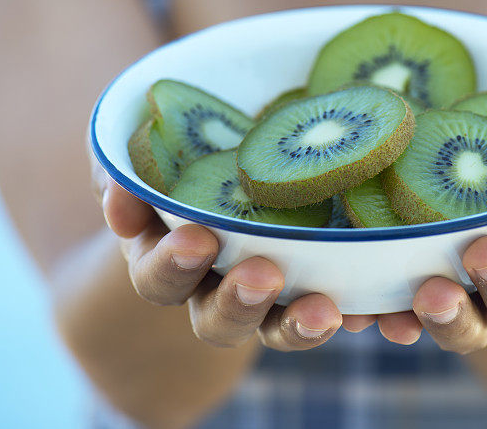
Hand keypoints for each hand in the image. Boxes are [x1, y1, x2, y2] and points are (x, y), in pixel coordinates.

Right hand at [90, 153, 343, 351]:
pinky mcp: (316, 285)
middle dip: (237, 302)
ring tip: (323, 310)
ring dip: (296, 324)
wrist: (237, 162)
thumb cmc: (178, 161)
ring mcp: (267, 295)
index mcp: (168, 260)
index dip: (172, 267)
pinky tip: (368, 309)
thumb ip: (118, 167)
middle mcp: (214, 289)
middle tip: (262, 275)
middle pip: (218, 320)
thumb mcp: (143, 157)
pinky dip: (352, 314)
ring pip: (277, 328)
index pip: (160, 279)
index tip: (196, 240)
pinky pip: (334, 311)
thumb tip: (119, 194)